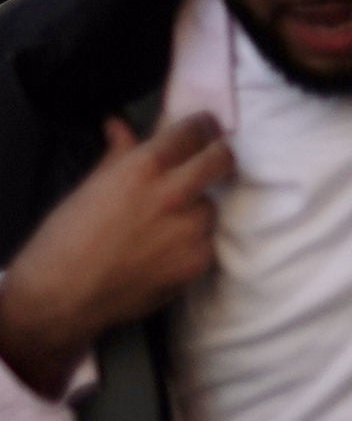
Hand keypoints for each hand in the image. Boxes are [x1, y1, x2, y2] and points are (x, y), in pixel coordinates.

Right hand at [0, 114, 230, 400]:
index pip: (195, 131)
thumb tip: (120, 123)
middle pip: (221, 159)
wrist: (61, 297)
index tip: (204, 130)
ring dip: (195, 211)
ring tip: (162, 229)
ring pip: (211, 207)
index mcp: (145, 167)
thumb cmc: (65, 239)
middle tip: (208, 164)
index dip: (202, 128)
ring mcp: (191, 228)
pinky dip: (191, 244)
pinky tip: (162, 255)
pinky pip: (207, 242)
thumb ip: (118, 153)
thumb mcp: (89, 187)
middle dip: (217, 158)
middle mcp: (175, 192)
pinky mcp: (199, 261)